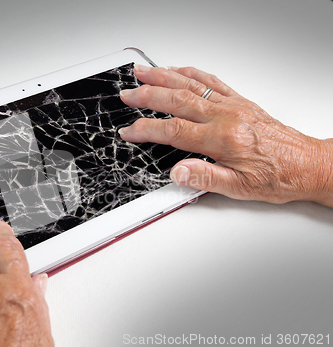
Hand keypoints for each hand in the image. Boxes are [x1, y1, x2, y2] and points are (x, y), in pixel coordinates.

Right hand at [119, 64, 332, 206]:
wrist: (306, 164)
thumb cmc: (277, 177)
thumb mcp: (239, 188)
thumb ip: (205, 178)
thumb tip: (178, 172)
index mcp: (223, 139)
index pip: (174, 131)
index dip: (147, 130)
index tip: (130, 131)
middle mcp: (226, 117)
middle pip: (177, 100)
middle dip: (148, 95)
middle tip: (128, 93)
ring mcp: (232, 105)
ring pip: (191, 85)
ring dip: (163, 77)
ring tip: (143, 72)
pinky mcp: (240, 101)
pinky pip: (212, 81)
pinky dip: (191, 72)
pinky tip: (178, 69)